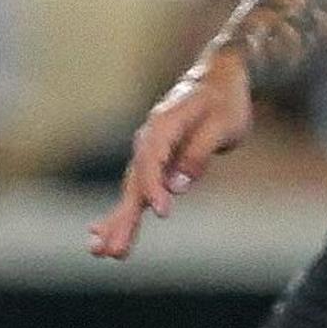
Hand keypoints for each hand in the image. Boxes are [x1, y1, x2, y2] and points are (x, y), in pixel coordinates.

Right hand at [92, 47, 253, 259]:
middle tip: (110, 250)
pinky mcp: (154, 162)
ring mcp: (148, 150)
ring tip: (102, 251)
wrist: (219, 76)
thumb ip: (198, 153)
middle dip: (122, 218)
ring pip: (131, 190)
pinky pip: (136, 189)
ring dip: (117, 221)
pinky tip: (101, 232)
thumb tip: (177, 185)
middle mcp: (148, 138)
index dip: (155, 187)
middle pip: (133, 181)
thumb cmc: (225, 100)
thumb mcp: (223, 124)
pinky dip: (121, 211)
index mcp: (164, 124)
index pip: (152, 161)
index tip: (162, 212)